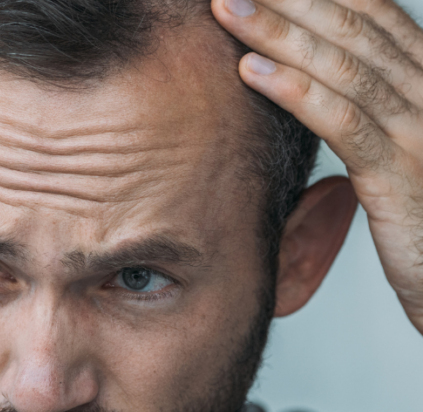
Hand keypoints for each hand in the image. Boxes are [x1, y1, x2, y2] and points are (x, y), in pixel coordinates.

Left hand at [212, 0, 422, 333]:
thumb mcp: (399, 153)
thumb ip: (368, 113)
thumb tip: (317, 84)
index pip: (373, 15)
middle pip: (353, 29)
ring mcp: (418, 133)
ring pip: (344, 68)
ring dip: (279, 32)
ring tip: (226, 9)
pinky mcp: (400, 177)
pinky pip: (343, 123)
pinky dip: (295, 91)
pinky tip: (252, 71)